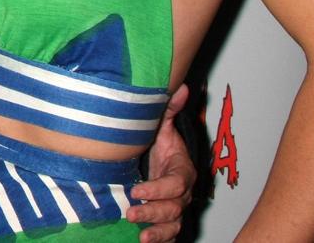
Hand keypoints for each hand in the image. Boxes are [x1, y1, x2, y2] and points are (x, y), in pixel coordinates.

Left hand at [127, 83, 195, 242]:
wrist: (157, 162)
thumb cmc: (159, 146)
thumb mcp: (162, 128)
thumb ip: (168, 111)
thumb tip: (181, 86)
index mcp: (182, 171)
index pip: (176, 184)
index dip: (158, 188)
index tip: (136, 190)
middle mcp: (182, 194)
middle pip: (174, 208)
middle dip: (153, 211)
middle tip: (131, 211)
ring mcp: (176, 209)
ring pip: (173, 225)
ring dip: (157, 230)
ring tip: (139, 234)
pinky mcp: (167, 222)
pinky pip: (169, 235)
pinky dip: (159, 240)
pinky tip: (145, 242)